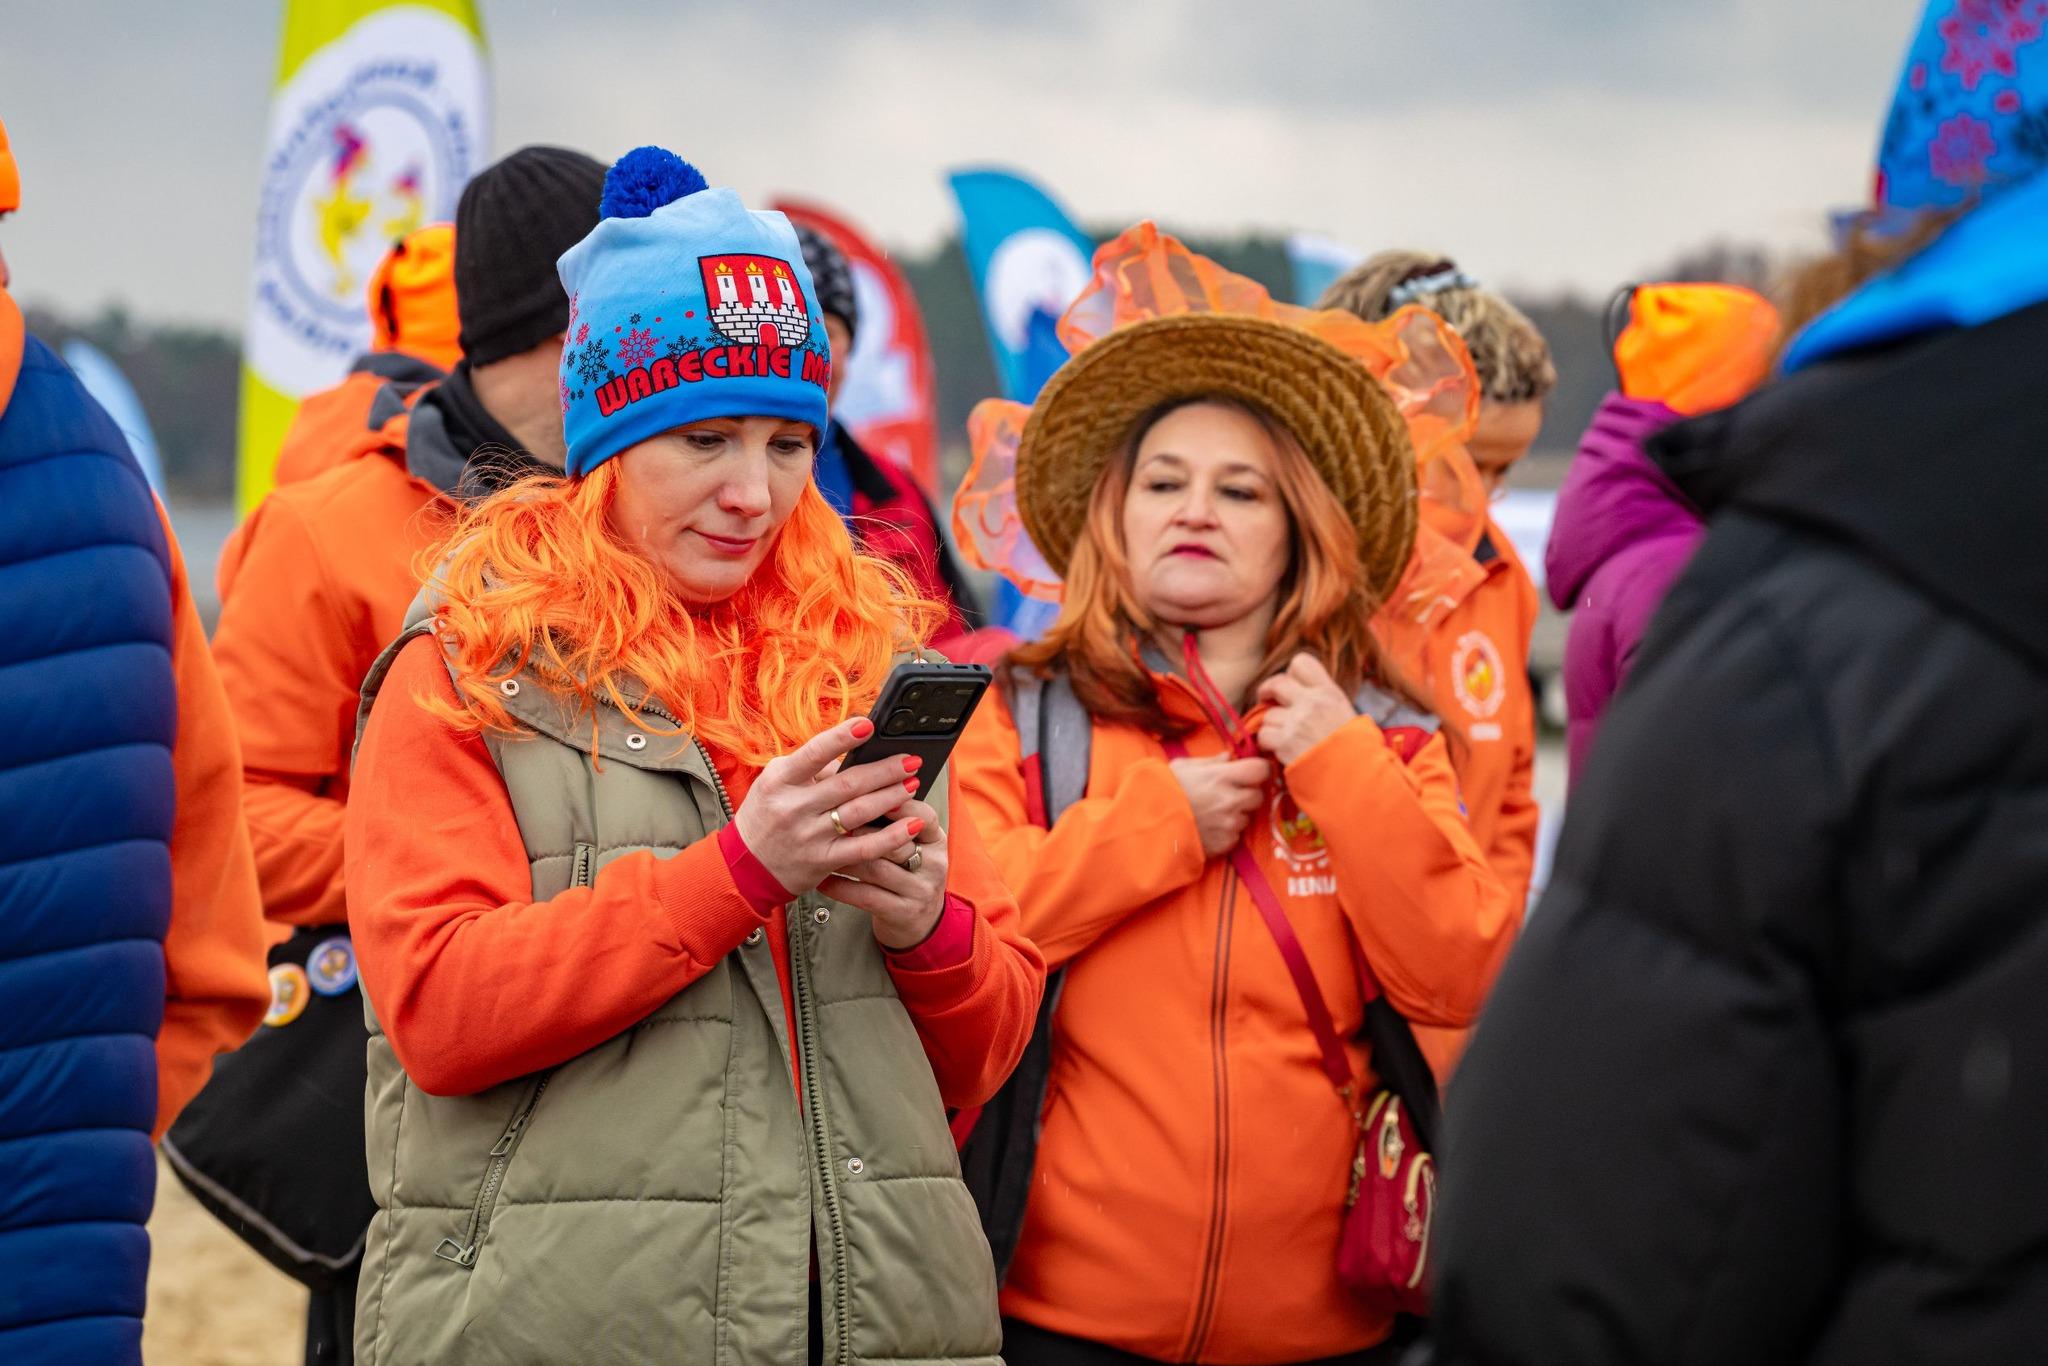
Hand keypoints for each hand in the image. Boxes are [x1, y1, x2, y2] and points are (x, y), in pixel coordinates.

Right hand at [733, 717, 926, 894]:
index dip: (842, 738)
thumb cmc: (766, 815)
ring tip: (913, 783)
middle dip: (884, 770)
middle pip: (847, 784)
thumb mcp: (774, 783)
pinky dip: (891, 837)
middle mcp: (793, 807)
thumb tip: (851, 751)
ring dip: (891, 796)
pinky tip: (912, 825)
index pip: (813, 753)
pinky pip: (863, 848)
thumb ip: (808, 767)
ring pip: (859, 812)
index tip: (868, 725)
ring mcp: (808, 836)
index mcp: (780, 780)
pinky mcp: (822, 861)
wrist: (745, 866)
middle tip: (910, 760)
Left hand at [823, 798, 948, 948]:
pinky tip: (822, 879)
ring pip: (877, 868)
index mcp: (936, 840)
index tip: (868, 791)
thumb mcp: (911, 844)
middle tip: (831, 817)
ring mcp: (919, 891)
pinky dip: (841, 886)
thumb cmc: (905, 872)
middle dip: (862, 828)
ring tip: (820, 845)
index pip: (924, 815)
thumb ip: (891, 819)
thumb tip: (856, 783)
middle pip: (896, 841)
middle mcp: (933, 864)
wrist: (920, 922)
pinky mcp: (902, 914)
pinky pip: (865, 896)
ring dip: (845, 856)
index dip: (898, 803)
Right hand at [1168, 753, 1271, 857]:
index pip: (1261, 770)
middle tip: (1229, 794)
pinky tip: (1209, 828)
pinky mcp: (1225, 844)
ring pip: (1246, 818)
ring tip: (1213, 813)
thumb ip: (1211, 762)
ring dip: (1236, 815)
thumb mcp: (1183, 767)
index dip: (1257, 770)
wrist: (1147, 824)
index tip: (1248, 772)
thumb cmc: (1163, 790)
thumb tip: (1229, 757)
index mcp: (1222, 777)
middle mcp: (1231, 801)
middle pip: (1258, 796)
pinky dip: (1227, 833)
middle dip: (1247, 794)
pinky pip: (1235, 836)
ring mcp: (1229, 824)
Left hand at [1255, 653, 1356, 766]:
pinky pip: (1264, 735)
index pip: (1301, 663)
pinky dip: (1268, 745)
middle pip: (1277, 683)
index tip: (1289, 686)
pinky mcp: (1285, 743)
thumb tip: (1303, 695)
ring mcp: (1297, 722)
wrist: (1358, 777)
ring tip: (1284, 740)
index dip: (1290, 674)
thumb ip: (1324, 703)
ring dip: (1271, 727)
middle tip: (1265, 701)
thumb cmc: (1356, 751)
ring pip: (1267, 715)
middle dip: (1267, 692)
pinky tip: (1279, 752)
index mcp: (1329, 693)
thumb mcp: (1347, 716)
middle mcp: (1312, 702)